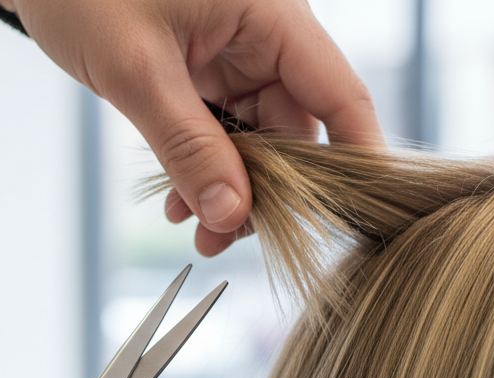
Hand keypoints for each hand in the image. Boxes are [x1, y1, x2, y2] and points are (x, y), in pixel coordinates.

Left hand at [3, 0, 383, 255]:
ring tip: (198, 229)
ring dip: (231, 189)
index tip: (355, 218)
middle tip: (227, 239)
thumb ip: (188, 146)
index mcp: (271, 13)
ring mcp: (233, 54)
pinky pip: (222, 131)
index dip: (356, 159)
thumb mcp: (136, 72)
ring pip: (258, 139)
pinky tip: (179, 200)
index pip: (340, 93)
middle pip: (297, 128)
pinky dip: (204, 169)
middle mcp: (263, 34)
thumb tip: (232, 214)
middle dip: (266, 193)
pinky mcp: (202, 71)